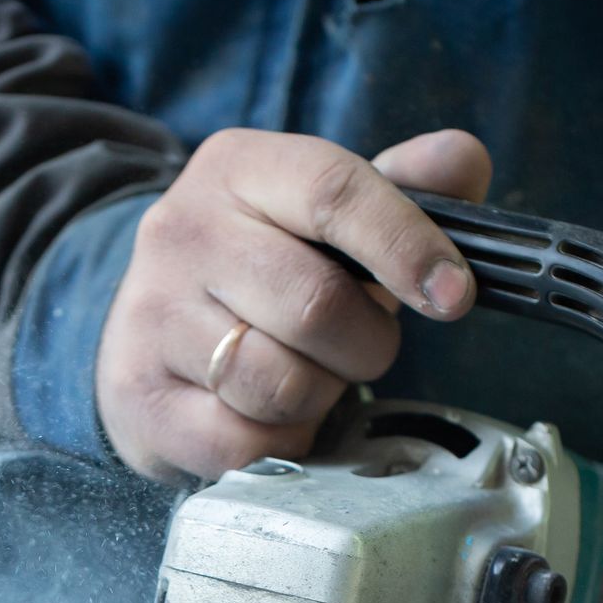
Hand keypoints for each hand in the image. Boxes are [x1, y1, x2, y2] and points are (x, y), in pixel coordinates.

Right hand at [95, 127, 492, 480]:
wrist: (148, 328)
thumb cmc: (263, 270)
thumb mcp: (324, 214)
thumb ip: (402, 188)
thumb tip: (461, 160)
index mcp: (239, 168)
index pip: (334, 192)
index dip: (407, 247)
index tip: (454, 296)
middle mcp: (183, 231)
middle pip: (316, 305)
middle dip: (366, 344)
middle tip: (360, 346)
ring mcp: (152, 315)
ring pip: (281, 383)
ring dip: (319, 396)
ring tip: (306, 374)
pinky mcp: (140, 396)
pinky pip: (244, 442)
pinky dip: (279, 441)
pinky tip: (267, 415)